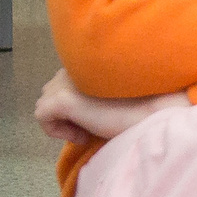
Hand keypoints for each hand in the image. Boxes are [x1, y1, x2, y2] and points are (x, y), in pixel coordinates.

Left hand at [32, 69, 184, 144]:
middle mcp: (72, 67)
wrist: (154, 113)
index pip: (64, 83)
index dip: (76, 105)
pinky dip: (57, 131)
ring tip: (88, 130)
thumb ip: (94, 89)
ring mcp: (66, 82)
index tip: (97, 118)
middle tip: (91, 126)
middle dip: (66, 112)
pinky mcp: (63, 100)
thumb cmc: (142, 106)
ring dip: (63, 121)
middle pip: (50, 91)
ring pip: (45, 104)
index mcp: (87, 61)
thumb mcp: (114, 93)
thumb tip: (75, 105)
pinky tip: (83, 135)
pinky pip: (42, 117)